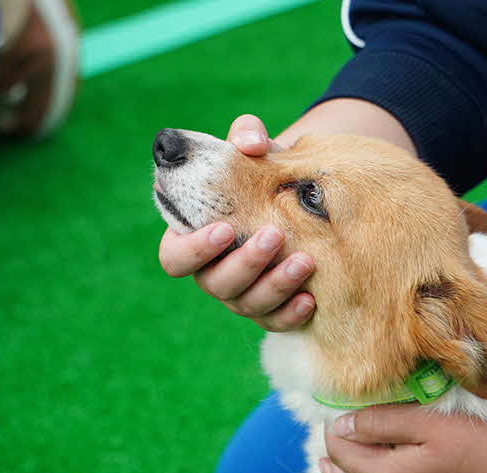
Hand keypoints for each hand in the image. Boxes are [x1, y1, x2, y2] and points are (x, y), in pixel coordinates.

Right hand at [157, 114, 315, 331]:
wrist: (299, 194)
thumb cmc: (263, 170)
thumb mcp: (255, 149)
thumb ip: (247, 135)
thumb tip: (251, 141)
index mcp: (195, 239)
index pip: (174, 258)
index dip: (194, 249)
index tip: (224, 229)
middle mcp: (214, 272)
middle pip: (215, 284)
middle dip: (244, 264)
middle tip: (274, 235)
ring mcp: (242, 294)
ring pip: (247, 305)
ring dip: (275, 286)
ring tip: (306, 261)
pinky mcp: (271, 309)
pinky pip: (276, 321)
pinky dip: (291, 313)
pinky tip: (312, 298)